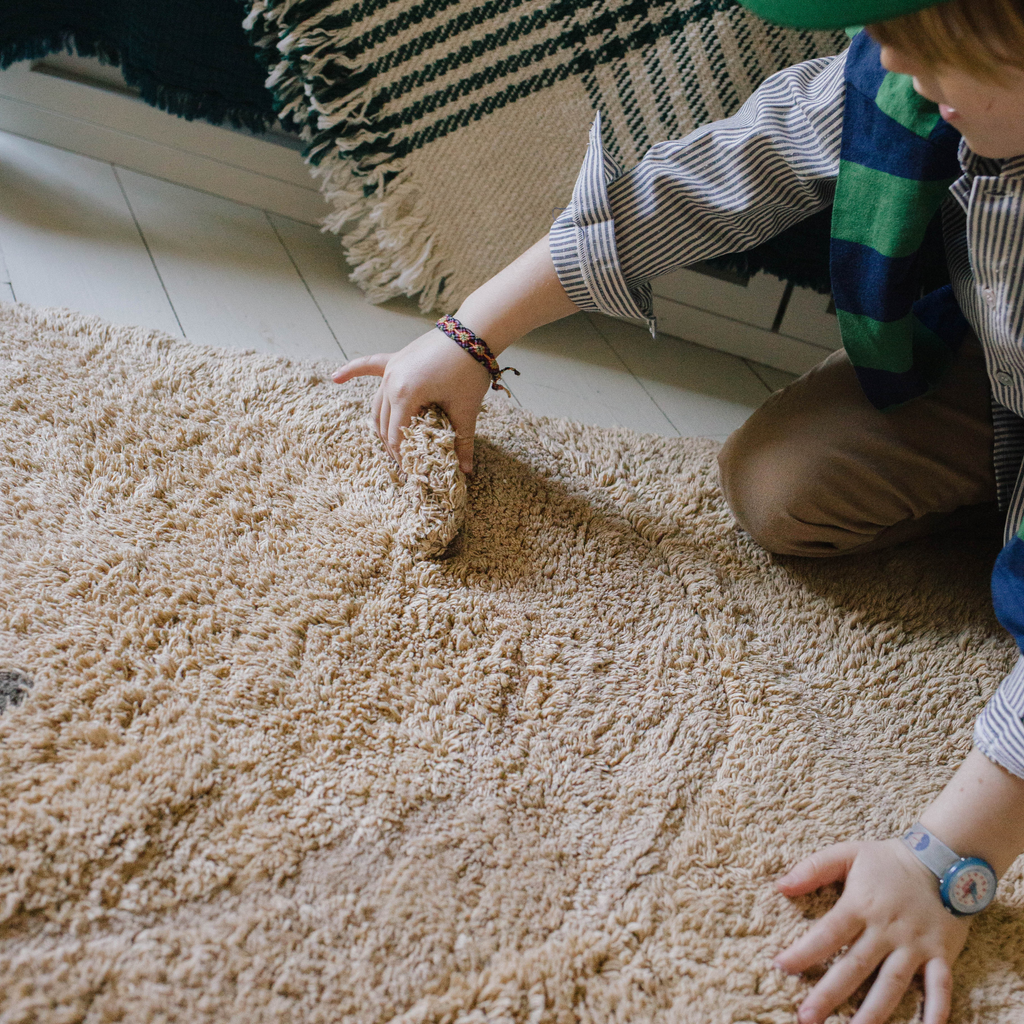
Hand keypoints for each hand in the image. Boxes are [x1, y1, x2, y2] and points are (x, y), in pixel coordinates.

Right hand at [333, 327, 491, 472]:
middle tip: (405, 462)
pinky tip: (335, 378)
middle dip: (393, 445)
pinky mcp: (396, 358)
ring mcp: (391, 368)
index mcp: (405, 395)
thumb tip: (467, 471)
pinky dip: (352, 371)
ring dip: (381, 425)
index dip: (403, 457)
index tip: (412, 471)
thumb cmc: (469, 371)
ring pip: (377, 404)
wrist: (475, 332)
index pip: (396, 436)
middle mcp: (391, 382)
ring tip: (388, 443)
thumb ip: (463, 442)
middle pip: (385, 423)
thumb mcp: (465, 409)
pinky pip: (369, 366)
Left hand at [774, 839, 971, 1023]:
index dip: (804, 951)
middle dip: (830, 994)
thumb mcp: (848, 854)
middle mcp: (886, 929)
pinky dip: (936, 1010)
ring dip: (873, 1012)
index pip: (828, 933)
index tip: (781, 967)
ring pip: (892, 983)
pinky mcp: (941, 954)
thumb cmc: (888, 860)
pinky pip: (940, 987)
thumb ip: (813, 868)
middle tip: (807, 1018)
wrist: (943, 859)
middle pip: (855, 966)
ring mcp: (915, 944)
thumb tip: (780, 886)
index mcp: (860, 905)